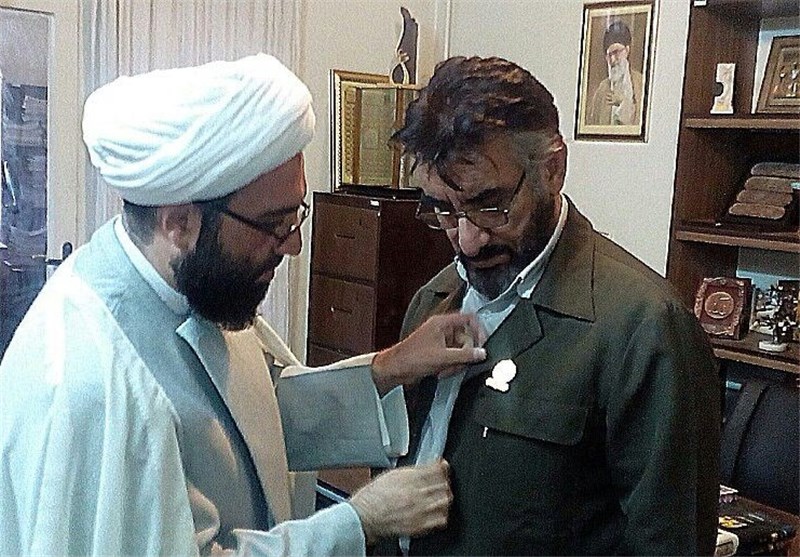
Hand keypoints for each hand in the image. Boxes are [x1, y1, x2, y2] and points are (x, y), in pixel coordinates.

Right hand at [349, 460, 451, 543]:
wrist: (364, 516)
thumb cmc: (373, 496)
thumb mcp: (392, 474)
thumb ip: (412, 471)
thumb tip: (426, 468)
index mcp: (409, 478)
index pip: (436, 469)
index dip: (442, 467)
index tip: (442, 467)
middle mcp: (416, 493)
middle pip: (444, 484)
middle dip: (443, 482)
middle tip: (440, 483)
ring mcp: (419, 510)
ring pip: (445, 500)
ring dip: (443, 497)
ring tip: (438, 497)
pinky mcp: (419, 525)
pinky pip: (441, 519)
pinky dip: (441, 514)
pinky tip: (434, 512)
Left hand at [372, 312, 486, 393]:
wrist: (396, 369)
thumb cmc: (411, 358)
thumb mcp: (443, 357)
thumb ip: (465, 355)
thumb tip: (481, 353)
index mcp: (442, 323)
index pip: (468, 319)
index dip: (478, 330)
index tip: (482, 344)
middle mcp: (442, 329)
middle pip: (466, 337)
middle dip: (465, 353)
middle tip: (462, 362)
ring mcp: (440, 341)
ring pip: (460, 350)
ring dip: (457, 362)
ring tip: (447, 369)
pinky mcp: (437, 352)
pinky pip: (453, 357)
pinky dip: (451, 366)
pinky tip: (442, 372)